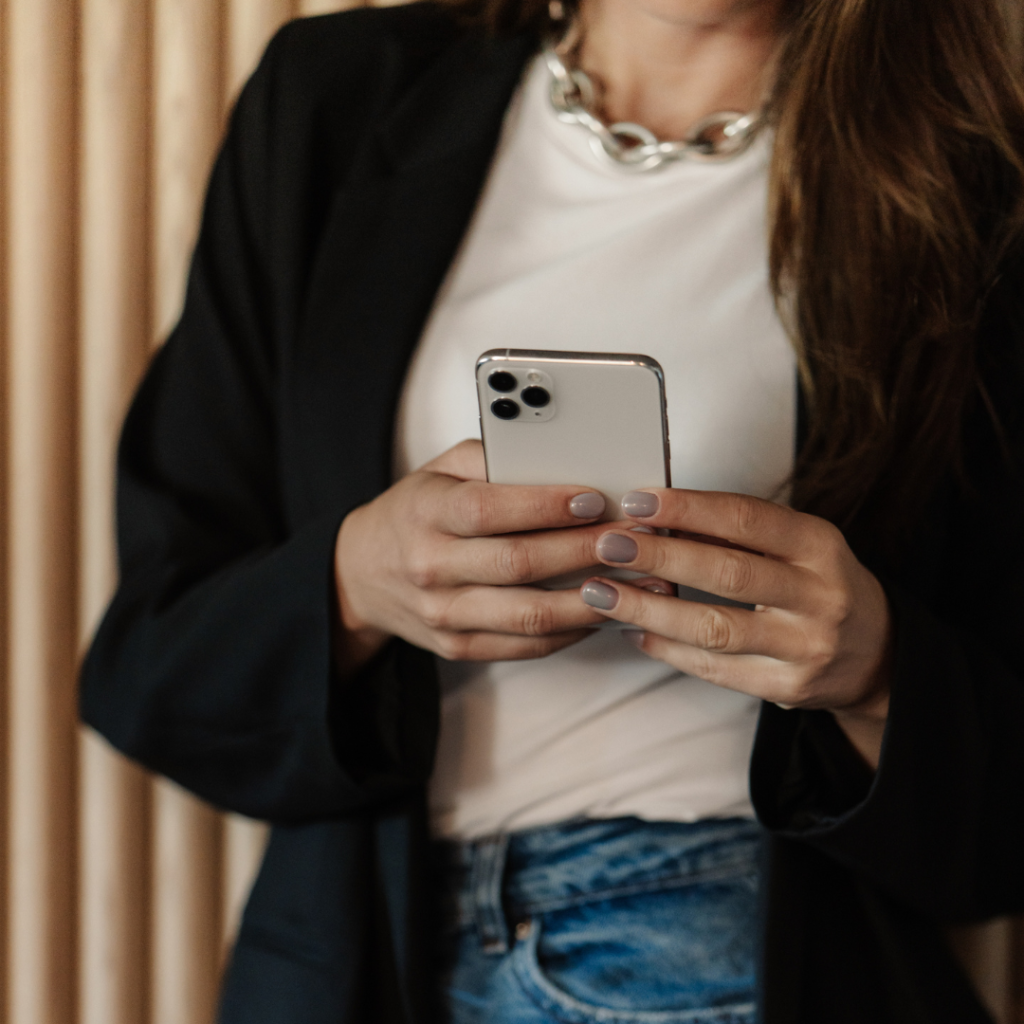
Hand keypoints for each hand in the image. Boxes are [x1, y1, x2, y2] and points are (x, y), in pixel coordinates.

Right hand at [334, 440, 610, 672]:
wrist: (362, 575)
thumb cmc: (414, 513)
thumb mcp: (439, 470)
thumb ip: (492, 458)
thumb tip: (562, 457)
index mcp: (427, 513)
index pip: (489, 510)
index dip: (545, 506)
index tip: (593, 499)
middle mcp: (431, 567)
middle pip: (519, 564)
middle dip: (584, 550)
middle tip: (632, 538)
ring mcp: (444, 614)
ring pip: (530, 615)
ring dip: (591, 599)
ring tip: (635, 581)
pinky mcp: (458, 647)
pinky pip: (526, 646)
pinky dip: (573, 630)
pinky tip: (603, 609)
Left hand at [579, 489, 892, 766]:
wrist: (878, 656)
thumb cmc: (820, 586)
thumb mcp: (796, 546)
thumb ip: (739, 533)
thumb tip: (660, 517)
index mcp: (819, 546)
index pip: (747, 518)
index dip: (688, 507)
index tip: (638, 501)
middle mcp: (819, 595)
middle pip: (728, 572)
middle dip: (661, 555)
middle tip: (608, 544)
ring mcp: (806, 647)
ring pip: (715, 628)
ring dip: (650, 608)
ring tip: (602, 592)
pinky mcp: (788, 688)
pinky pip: (716, 670)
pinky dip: (668, 650)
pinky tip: (634, 631)